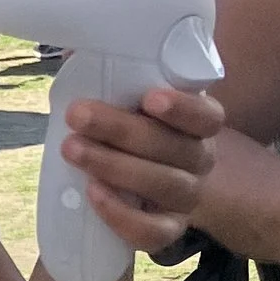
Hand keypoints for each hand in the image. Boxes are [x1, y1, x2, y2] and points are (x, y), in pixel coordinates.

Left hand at [59, 85, 225, 250]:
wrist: (141, 182)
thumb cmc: (132, 128)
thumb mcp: (129, 99)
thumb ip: (114, 74)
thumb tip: (75, 47)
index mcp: (199, 123)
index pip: (207, 115)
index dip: (183, 108)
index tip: (149, 97)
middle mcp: (200, 160)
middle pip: (174, 148)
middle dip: (121, 130)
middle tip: (78, 114)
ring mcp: (187, 198)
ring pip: (164, 185)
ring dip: (115, 166)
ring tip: (73, 149)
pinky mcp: (169, 230)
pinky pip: (154, 233)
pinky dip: (123, 216)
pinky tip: (93, 194)